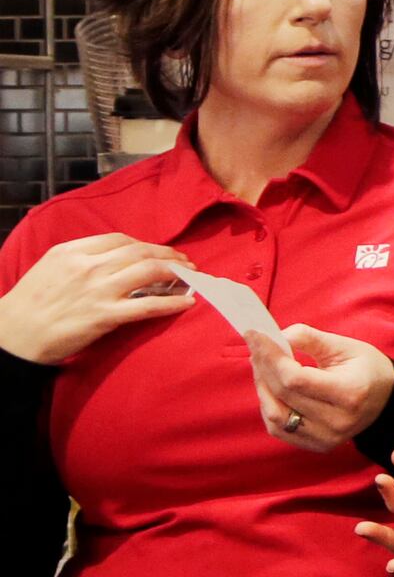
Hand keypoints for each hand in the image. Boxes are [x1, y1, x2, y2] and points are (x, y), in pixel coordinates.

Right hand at [0, 235, 192, 365]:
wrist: (12, 336)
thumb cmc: (29, 304)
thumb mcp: (49, 268)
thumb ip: (80, 259)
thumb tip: (113, 258)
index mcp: (72, 252)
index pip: (120, 240)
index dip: (145, 244)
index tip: (158, 251)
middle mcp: (88, 266)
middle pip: (141, 252)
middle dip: (169, 255)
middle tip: (185, 262)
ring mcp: (98, 291)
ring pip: (150, 271)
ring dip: (178, 272)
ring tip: (192, 277)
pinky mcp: (105, 317)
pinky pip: (148, 306)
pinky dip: (172, 303)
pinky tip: (187, 303)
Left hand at [249, 324, 393, 453]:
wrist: (387, 401)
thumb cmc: (367, 368)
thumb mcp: (346, 347)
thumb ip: (310, 338)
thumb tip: (277, 336)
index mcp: (350, 393)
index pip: (295, 379)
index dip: (270, 356)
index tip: (256, 335)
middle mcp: (338, 421)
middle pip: (283, 394)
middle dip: (263, 366)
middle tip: (256, 346)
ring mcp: (326, 437)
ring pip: (274, 415)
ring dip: (262, 387)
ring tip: (261, 366)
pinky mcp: (316, 445)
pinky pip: (278, 429)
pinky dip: (268, 406)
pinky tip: (271, 389)